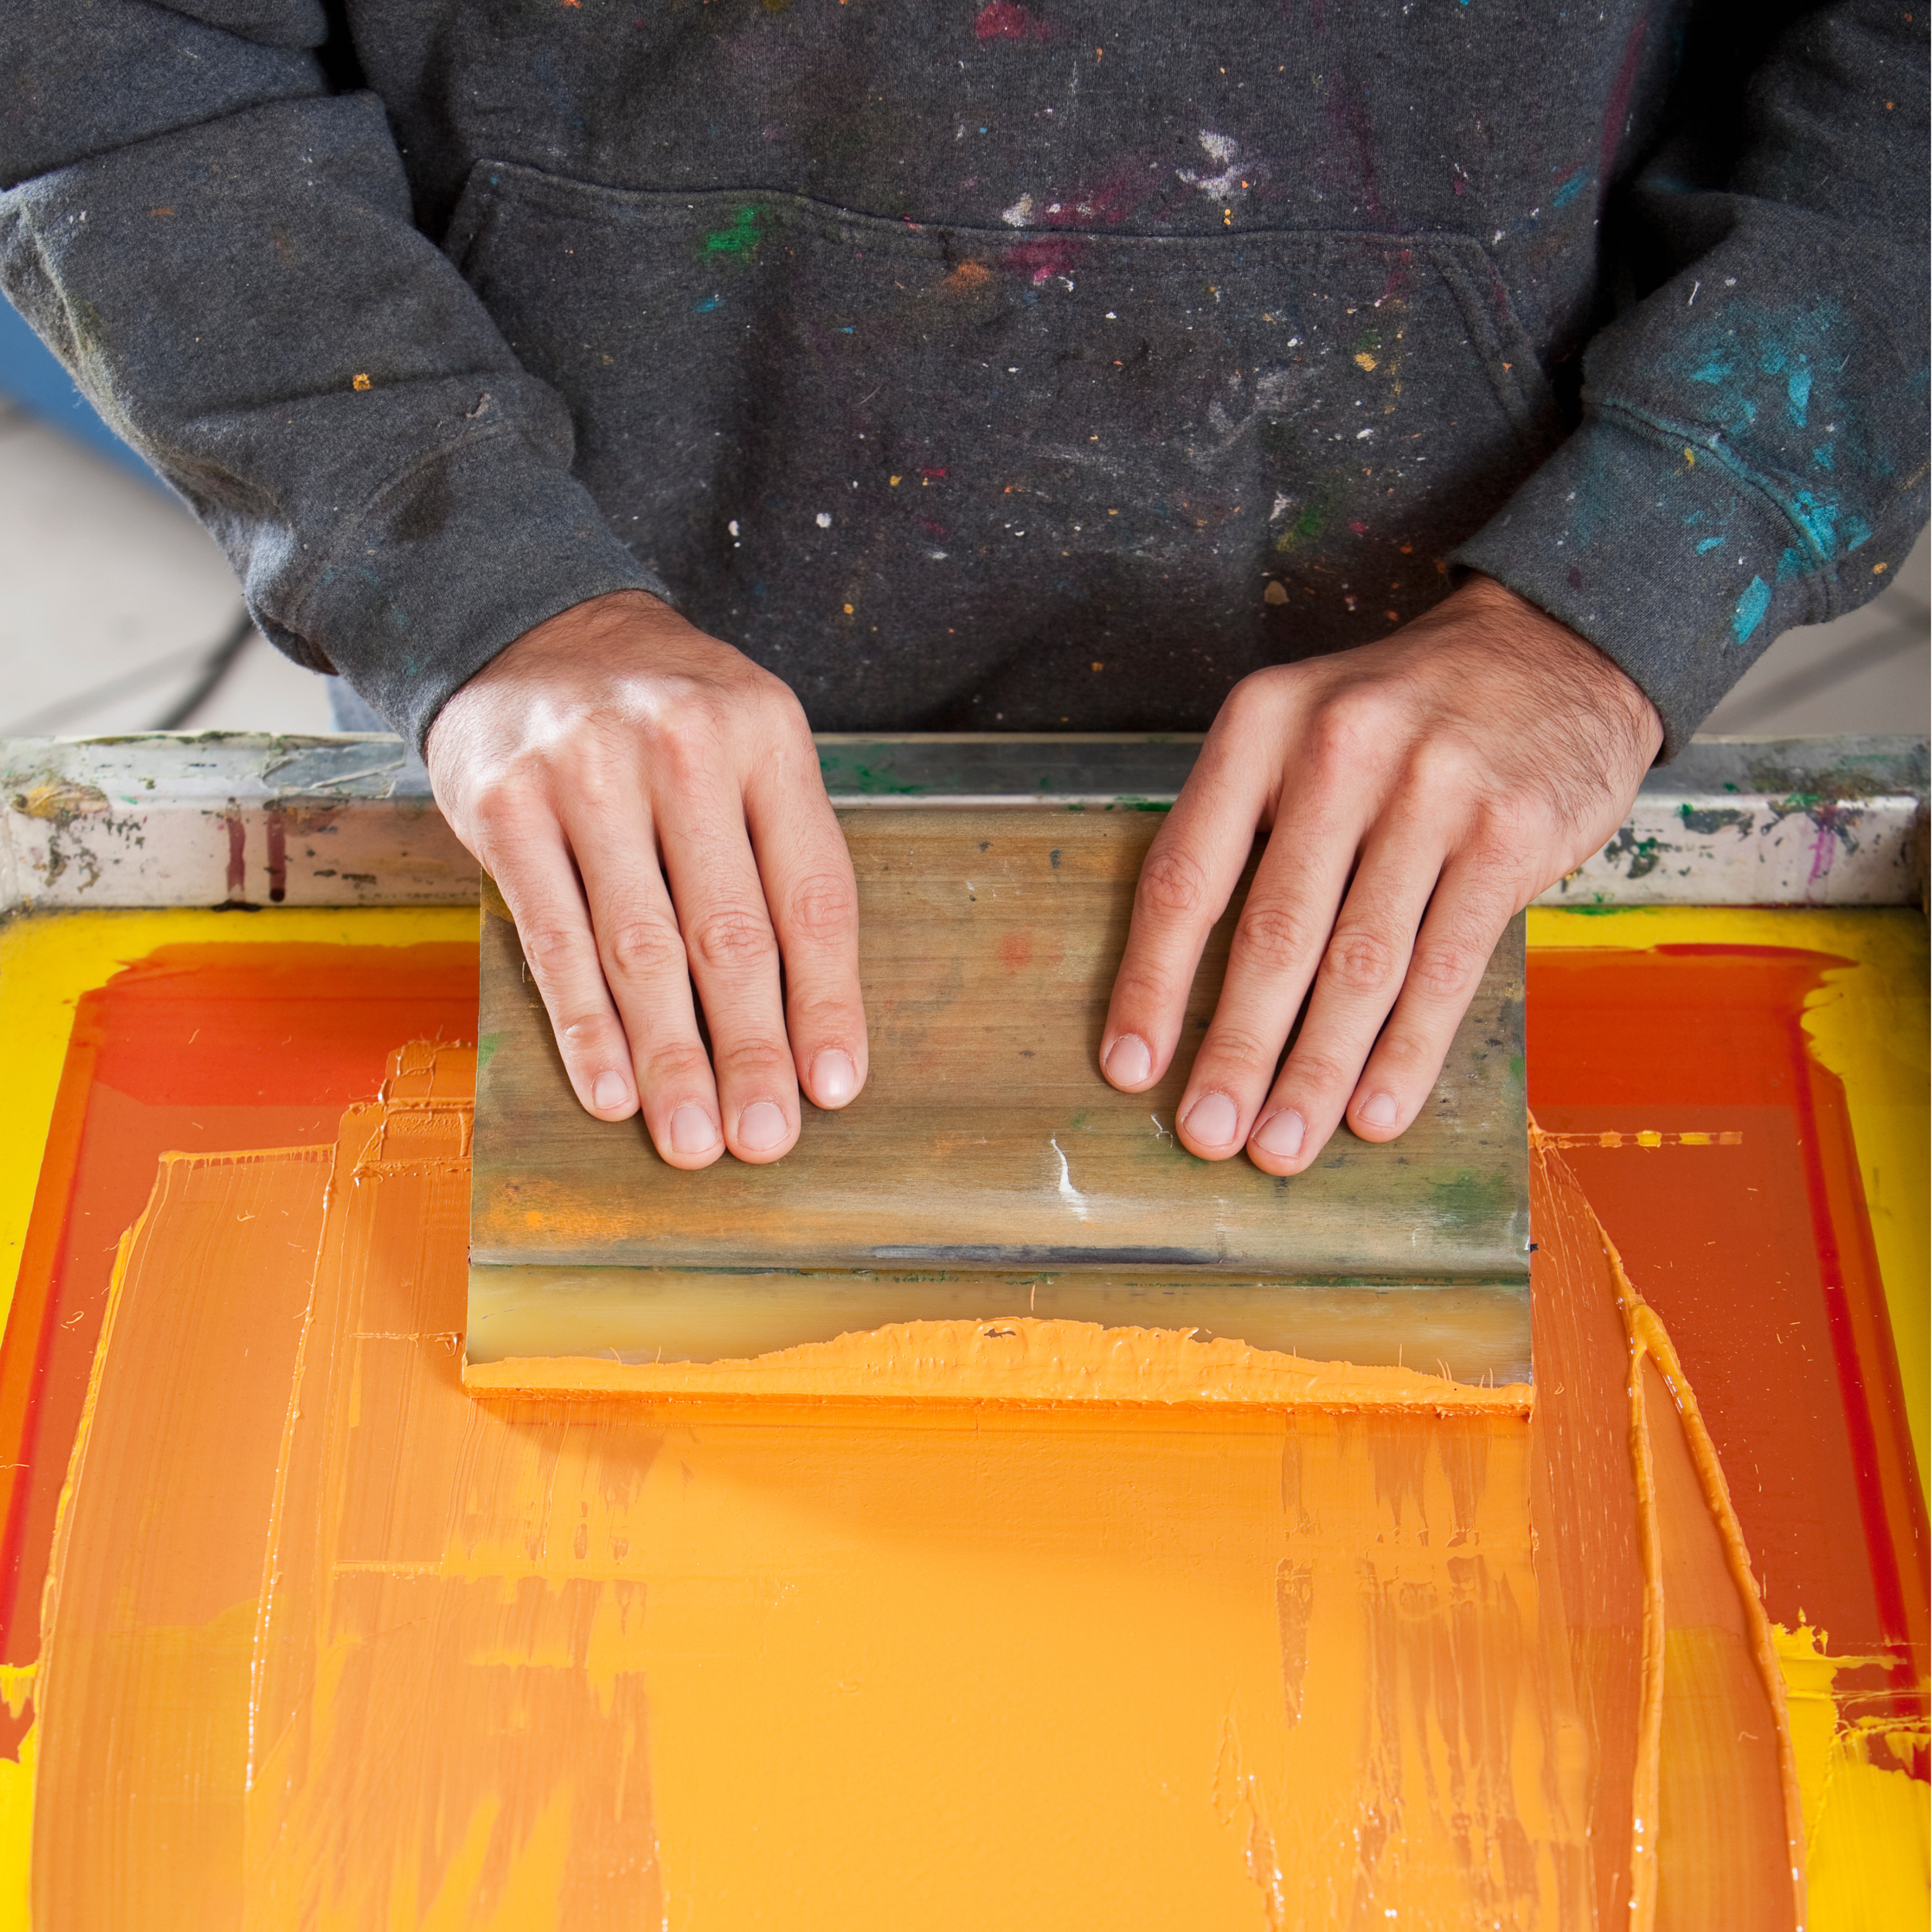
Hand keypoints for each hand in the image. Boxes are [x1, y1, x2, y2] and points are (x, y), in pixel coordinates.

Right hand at [426, 590, 866, 1165]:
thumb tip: (810, 1019)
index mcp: (767, 736)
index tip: (834, 1087)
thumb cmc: (661, 715)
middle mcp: (683, 749)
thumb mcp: (747, 744)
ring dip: (669, 1059)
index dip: (827, 1001)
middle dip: (751, 1052)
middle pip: (729, 933)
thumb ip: (780, 855)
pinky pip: (554, 939)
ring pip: (640, 948)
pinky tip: (610, 1089)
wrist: (528, 626)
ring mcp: (587, 774)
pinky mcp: (506, 805)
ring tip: (692, 1139)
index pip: (811, 894)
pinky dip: (585, 1024)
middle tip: (764, 1140)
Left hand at [1098, 574, 1661, 1170]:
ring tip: (1283, 1146)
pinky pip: (1446, 966)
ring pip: (1360, 963)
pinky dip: (1407, 1051)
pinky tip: (1376, 1110)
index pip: (1187, 874)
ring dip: (1317, 1071)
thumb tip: (1192, 993)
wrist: (1554, 647)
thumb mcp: (1301, 730)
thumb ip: (1247, 833)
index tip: (1131, 1068)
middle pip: (1274, 932)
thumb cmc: (1401, 717)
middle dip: (1237, 1050)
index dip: (1154, 983)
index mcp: (1261, 726)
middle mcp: (1340, 749)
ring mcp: (1433, 790)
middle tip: (1210, 1135)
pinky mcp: (1510, 833)